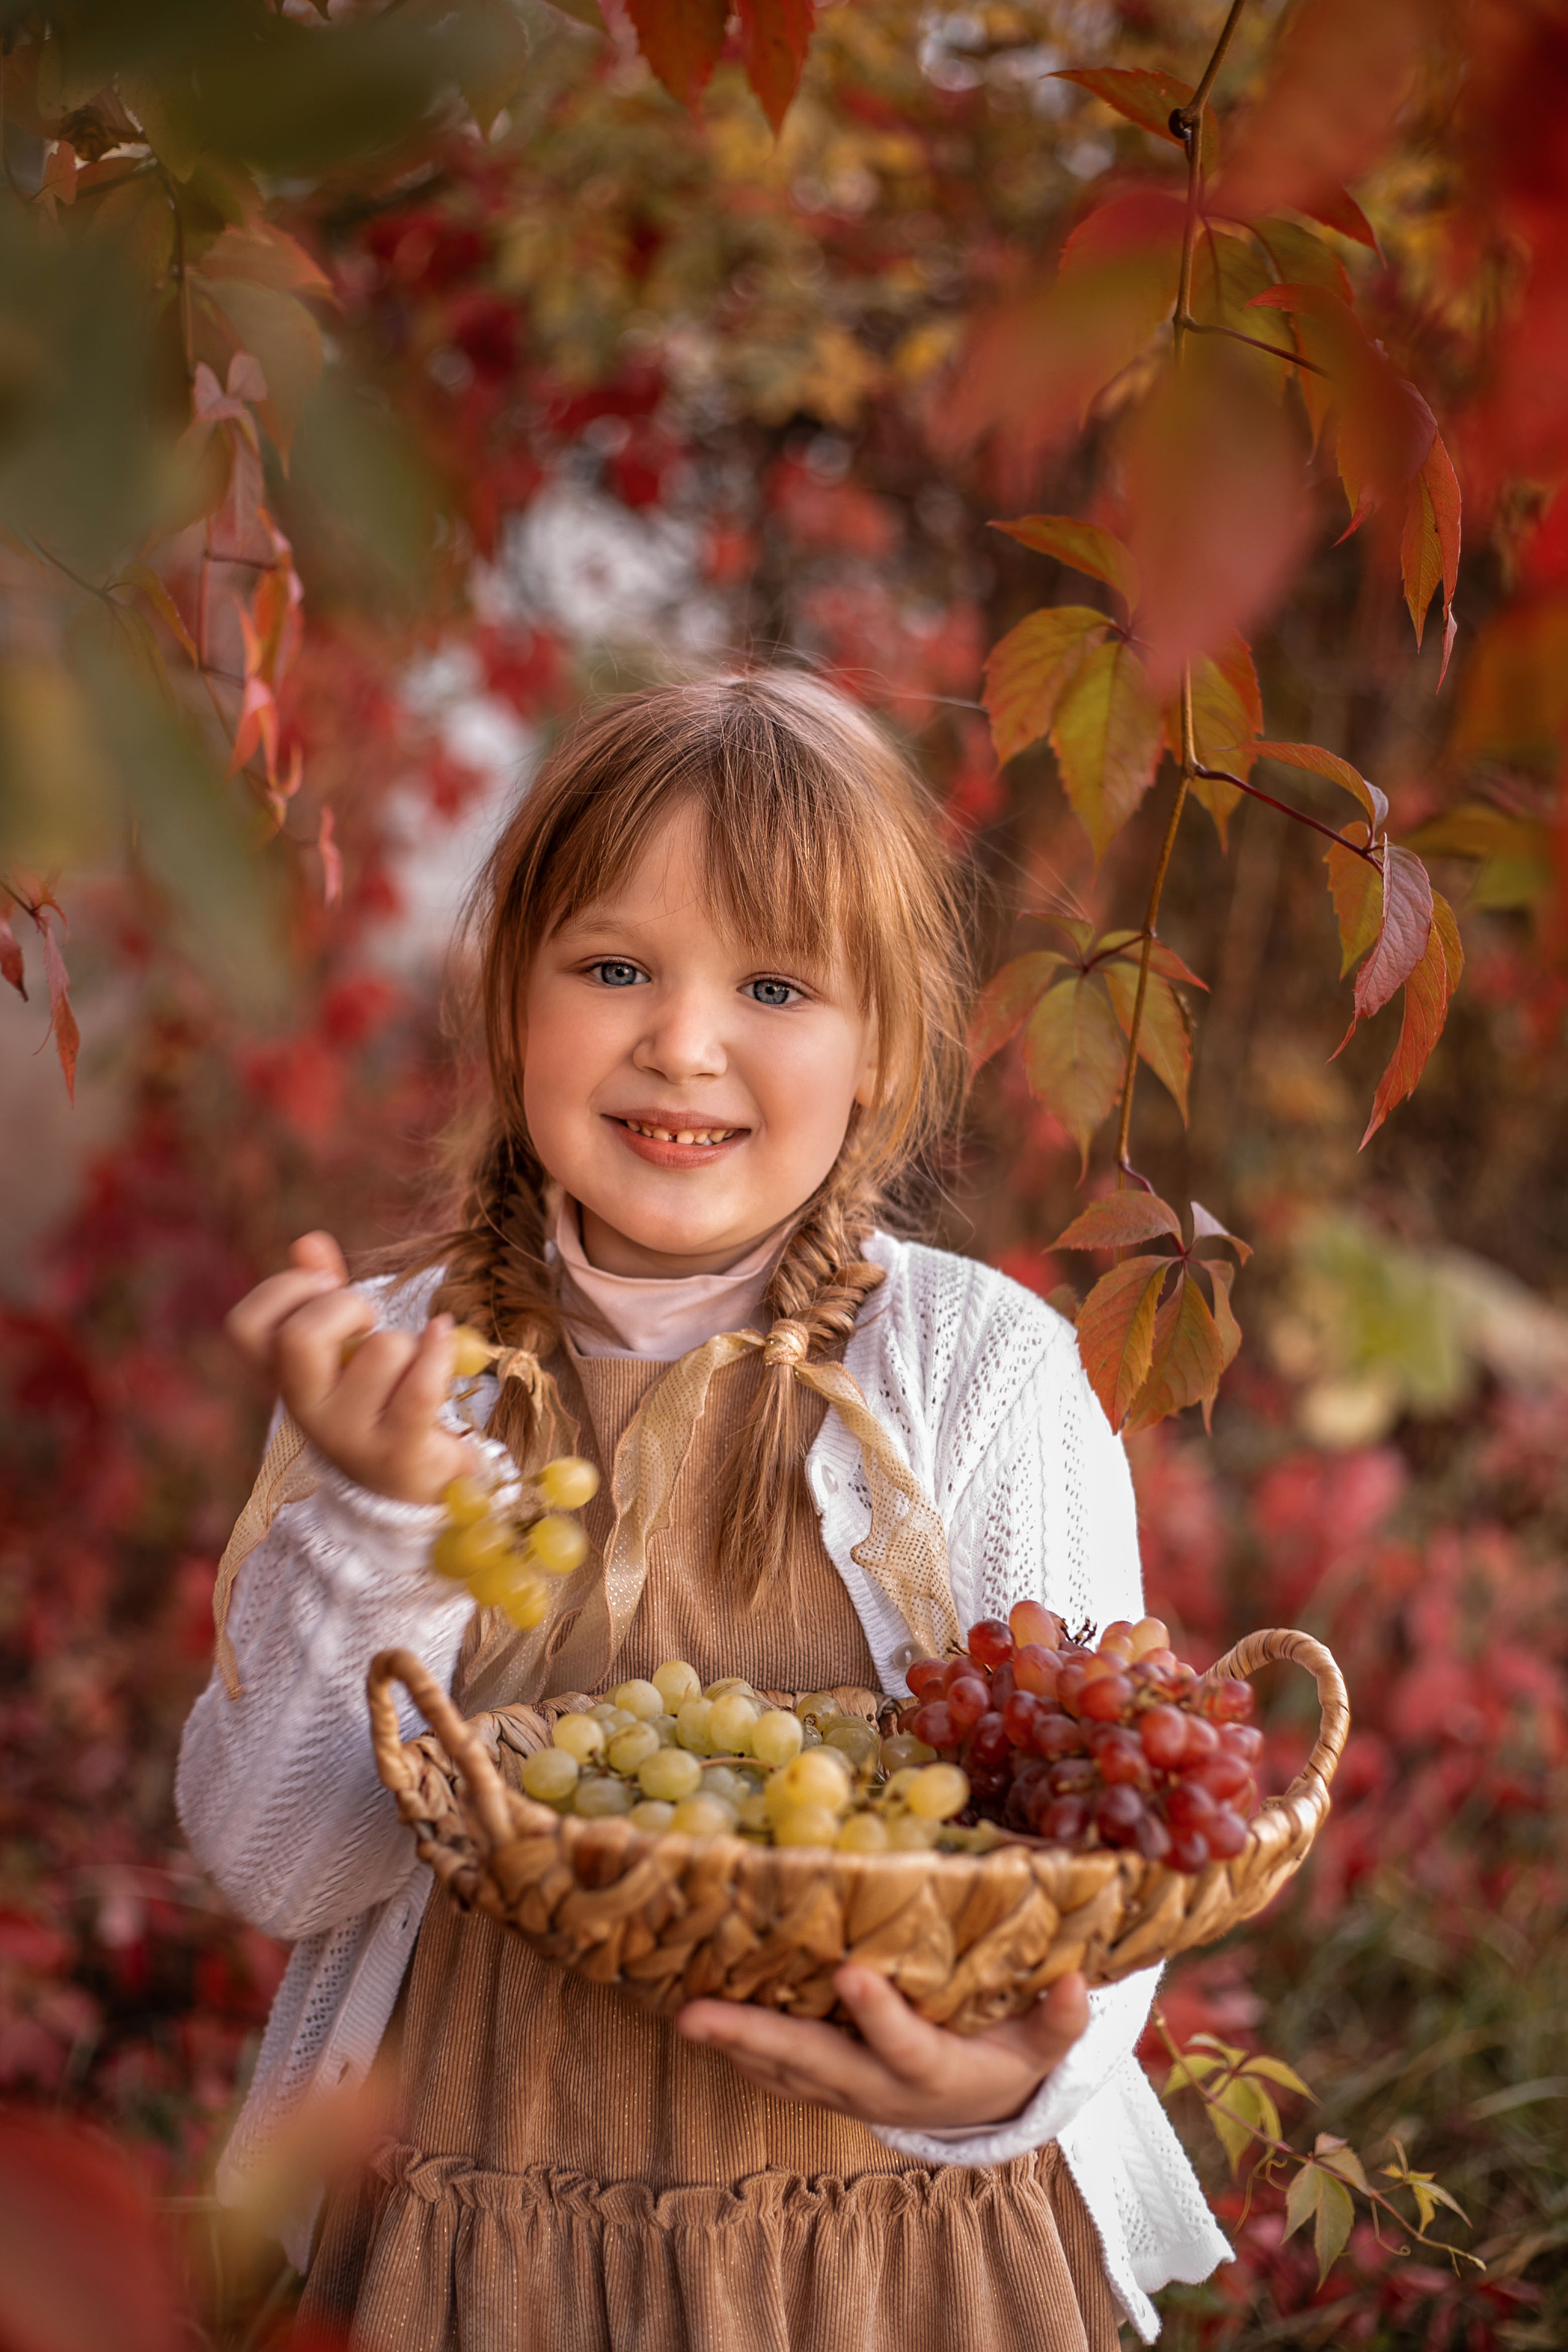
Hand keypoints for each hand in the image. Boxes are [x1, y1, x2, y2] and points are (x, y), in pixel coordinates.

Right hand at [225, 1232, 472, 1504]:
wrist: (404, 1488)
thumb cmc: (372, 1401)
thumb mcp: (340, 1351)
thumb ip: (323, 1296)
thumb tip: (309, 1242)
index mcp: (283, 1379)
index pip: (245, 1326)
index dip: (283, 1289)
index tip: (324, 1285)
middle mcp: (306, 1408)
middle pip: (301, 1338)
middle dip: (347, 1307)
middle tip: (369, 1319)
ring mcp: (349, 1435)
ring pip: (382, 1349)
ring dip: (409, 1340)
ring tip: (411, 1360)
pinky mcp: (399, 1451)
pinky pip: (420, 1389)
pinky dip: (438, 1351)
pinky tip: (443, 1336)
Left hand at [677, 1966, 1089, 2132]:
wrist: (977, 2110)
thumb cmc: (1009, 2057)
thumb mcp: (1040, 2046)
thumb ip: (1057, 2020)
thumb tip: (1078, 1983)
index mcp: (934, 2070)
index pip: (903, 2043)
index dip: (877, 2013)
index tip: (849, 1970)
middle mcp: (879, 2087)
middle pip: (813, 2063)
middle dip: (757, 2035)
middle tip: (699, 2013)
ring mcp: (844, 2090)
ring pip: (781, 2070)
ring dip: (733, 2044)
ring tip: (685, 2013)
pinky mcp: (822, 2086)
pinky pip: (775, 2074)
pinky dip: (740, 2050)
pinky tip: (704, 2021)